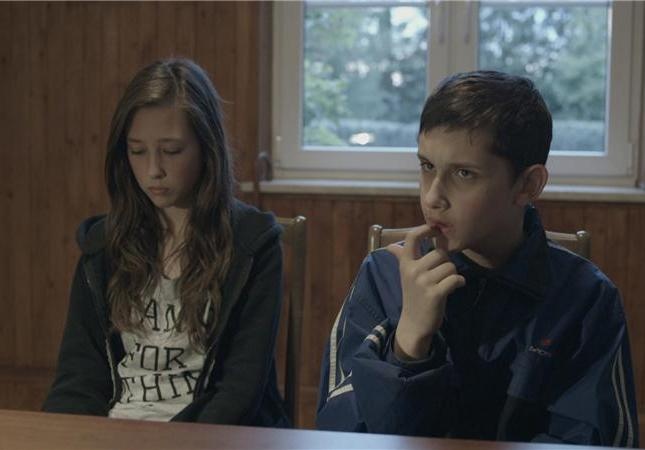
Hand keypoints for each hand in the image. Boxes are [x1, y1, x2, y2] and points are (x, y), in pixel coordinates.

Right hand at [387, 225, 464, 360]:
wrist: (414, 324)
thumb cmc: (413, 297)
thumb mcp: (405, 276)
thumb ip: (401, 258)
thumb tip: (391, 246)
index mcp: (405, 264)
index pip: (412, 237)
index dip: (425, 229)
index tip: (435, 230)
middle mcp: (413, 270)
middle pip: (440, 253)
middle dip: (446, 263)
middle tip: (443, 274)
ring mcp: (423, 282)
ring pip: (450, 266)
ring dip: (453, 274)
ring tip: (447, 283)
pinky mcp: (435, 294)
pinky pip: (455, 279)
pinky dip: (459, 282)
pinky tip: (455, 287)